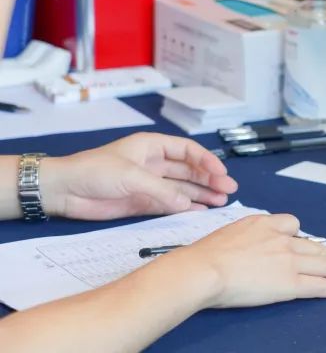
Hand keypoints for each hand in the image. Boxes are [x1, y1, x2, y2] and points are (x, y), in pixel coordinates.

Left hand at [40, 132, 238, 219]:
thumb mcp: (131, 176)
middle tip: (229, 190)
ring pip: (183, 188)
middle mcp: (154, 164)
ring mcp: (149, 184)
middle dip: (210, 179)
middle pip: (189, 170)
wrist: (63, 191)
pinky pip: (170, 204)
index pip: (188, 151)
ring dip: (201, 194)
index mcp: (152, 147)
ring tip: (221, 202)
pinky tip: (201, 211)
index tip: (222, 174)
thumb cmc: (95, 172)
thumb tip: (188, 203)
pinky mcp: (142, 202)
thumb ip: (161, 190)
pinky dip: (186, 208)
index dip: (207, 161)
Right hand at [163, 214, 325, 307]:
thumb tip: (241, 245)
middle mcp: (282, 239)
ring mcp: (289, 260)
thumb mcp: (228, 232)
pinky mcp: (291, 283)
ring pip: (325, 262)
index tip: (304, 242)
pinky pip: (320, 284)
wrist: (205, 269)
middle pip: (316, 245)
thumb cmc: (206, 255)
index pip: (291, 224)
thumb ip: (244, 236)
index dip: (299, 234)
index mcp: (264, 223)